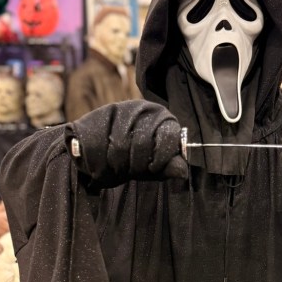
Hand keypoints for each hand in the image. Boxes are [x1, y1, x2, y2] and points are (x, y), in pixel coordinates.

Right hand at [70, 100, 187, 185]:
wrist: (100, 153)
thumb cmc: (131, 159)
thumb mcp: (152, 168)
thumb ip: (167, 168)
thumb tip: (182, 172)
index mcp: (163, 120)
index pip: (169, 136)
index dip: (162, 158)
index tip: (153, 169)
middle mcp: (145, 109)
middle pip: (143, 142)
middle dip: (137, 165)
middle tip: (131, 171)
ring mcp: (123, 109)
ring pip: (121, 145)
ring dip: (120, 165)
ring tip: (118, 167)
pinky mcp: (102, 114)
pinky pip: (104, 144)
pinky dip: (105, 160)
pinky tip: (105, 162)